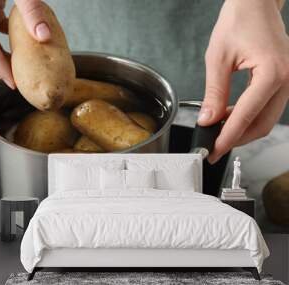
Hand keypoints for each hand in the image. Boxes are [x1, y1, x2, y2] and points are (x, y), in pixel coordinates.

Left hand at [198, 0, 288, 163]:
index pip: (246, 116)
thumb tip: (207, 119)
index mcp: (272, 73)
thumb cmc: (239, 21)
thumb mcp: (218, 59)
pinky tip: (228, 115)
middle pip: (262, 124)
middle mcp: (286, 80)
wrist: (255, 3)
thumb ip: (214, 93)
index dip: (227, 137)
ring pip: (266, 119)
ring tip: (217, 129)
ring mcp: (288, 81)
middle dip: (236, 139)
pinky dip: (247, 116)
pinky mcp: (282, 80)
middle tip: (214, 147)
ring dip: (241, 128)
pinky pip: (266, 107)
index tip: (213, 150)